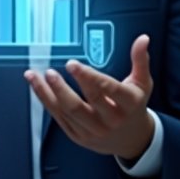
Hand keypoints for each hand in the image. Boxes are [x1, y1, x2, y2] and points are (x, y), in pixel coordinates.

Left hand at [24, 34, 154, 160]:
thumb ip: (140, 60)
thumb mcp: (142, 84)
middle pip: (85, 104)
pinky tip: (37, 85)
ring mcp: (93, 131)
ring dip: (50, 93)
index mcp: (128, 105)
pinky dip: (46, 100)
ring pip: (68, 111)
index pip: (108, 90)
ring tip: (36, 75)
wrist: (131, 140)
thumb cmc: (134, 106)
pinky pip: (59, 117)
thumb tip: (143, 39)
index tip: (72, 65)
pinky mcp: (78, 136)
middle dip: (65, 87)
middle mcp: (110, 120)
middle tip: (52, 71)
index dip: (89, 78)